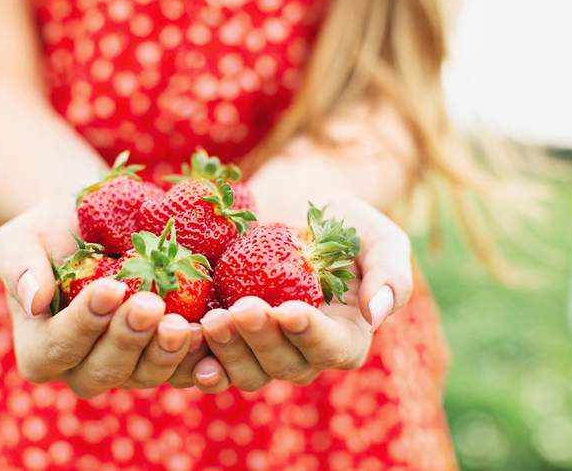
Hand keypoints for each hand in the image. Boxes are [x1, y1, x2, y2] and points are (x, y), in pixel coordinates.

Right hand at [0, 197, 206, 396]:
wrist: (93, 225)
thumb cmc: (48, 231)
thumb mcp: (20, 238)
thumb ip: (18, 267)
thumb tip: (34, 301)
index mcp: (40, 349)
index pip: (56, 349)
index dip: (82, 324)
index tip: (108, 289)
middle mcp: (81, 368)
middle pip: (103, 370)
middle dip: (128, 338)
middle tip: (151, 304)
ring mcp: (126, 368)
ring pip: (144, 375)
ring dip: (165, 353)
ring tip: (184, 324)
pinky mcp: (161, 357)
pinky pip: (181, 370)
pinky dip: (196, 357)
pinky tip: (209, 333)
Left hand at [190, 195, 412, 391]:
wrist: (286, 200)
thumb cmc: (338, 217)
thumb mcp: (375, 234)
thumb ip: (390, 272)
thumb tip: (378, 315)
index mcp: (344, 335)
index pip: (333, 349)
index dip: (310, 335)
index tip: (289, 310)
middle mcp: (301, 352)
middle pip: (284, 366)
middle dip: (261, 341)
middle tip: (241, 310)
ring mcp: (260, 349)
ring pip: (245, 372)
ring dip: (228, 352)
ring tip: (212, 320)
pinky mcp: (224, 338)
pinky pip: (209, 361)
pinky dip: (195, 358)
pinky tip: (181, 340)